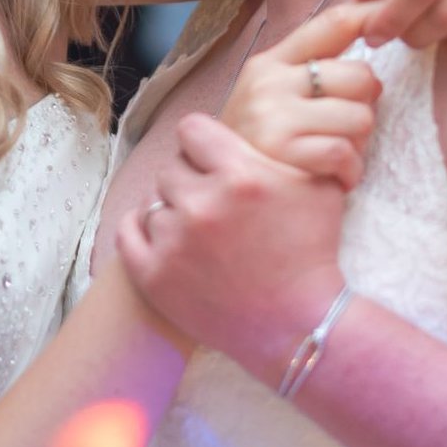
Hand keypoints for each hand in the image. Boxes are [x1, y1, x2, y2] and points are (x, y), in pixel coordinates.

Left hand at [114, 114, 349, 379]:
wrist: (299, 326)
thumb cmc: (312, 255)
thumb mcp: (318, 188)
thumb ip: (290, 147)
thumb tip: (275, 121)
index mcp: (240, 175)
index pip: (192, 129)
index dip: (203, 143)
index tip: (212, 159)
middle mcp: (202, 204)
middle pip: (172, 168)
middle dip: (192, 182)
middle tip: (214, 205)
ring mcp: (174, 241)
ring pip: (154, 202)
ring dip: (173, 211)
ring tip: (200, 232)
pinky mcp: (154, 276)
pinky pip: (128, 232)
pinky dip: (143, 232)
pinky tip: (165, 238)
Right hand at [219, 2, 381, 189]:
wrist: (220, 191)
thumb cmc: (258, 145)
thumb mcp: (272, 95)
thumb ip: (312, 67)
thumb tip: (370, 27)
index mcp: (271, 62)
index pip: (332, 23)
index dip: (372, 16)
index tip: (399, 25)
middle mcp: (270, 82)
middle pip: (360, 75)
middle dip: (366, 105)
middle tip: (346, 128)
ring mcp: (274, 116)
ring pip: (360, 117)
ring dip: (360, 144)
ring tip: (337, 155)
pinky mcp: (282, 152)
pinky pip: (344, 152)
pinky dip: (350, 171)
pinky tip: (336, 177)